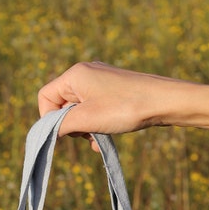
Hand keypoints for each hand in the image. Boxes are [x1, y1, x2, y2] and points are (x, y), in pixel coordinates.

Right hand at [38, 61, 182, 145]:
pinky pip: (94, 109)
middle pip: (62, 104)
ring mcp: (100, 81)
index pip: (46, 97)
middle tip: (86, 134)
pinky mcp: (113, 90)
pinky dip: (96, 124)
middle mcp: (85, 73)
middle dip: (71, 125)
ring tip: (99, 136)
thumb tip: (50, 132)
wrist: (163, 101)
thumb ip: (62, 125)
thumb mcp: (87, 119)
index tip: (63, 134)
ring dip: (85, 128)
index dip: (49, 119)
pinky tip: (106, 136)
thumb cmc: (123, 108)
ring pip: (79, 110)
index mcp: (74, 75)